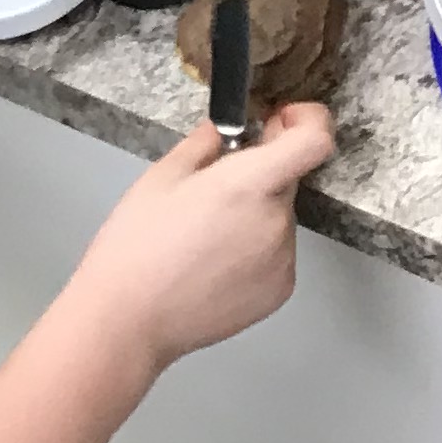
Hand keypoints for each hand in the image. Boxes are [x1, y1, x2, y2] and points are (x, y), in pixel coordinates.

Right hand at [66, 108, 333, 377]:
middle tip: (212, 191)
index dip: (309, 120)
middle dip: (259, 175)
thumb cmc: (135, 247)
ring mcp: (282, 260)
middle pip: (286, 180)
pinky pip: (275, 255)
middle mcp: (277, 221)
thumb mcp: (161, 177)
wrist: (126, 322)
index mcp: (251, 185)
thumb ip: (203, 145)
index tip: (282, 119)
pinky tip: (211, 266)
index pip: (315, 140)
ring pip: (277, 219)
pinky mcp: (279, 292)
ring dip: (253, 216)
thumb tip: (224, 133)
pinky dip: (253, 252)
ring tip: (202, 238)